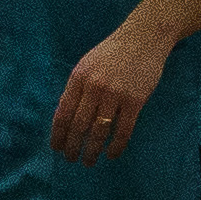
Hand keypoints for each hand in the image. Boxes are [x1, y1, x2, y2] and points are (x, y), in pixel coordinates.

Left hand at [50, 20, 172, 166]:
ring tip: (89, 161)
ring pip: (99, 131)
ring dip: (92, 150)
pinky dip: (116, 146)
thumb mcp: (87, 65)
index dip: (58, 134)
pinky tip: (112, 154)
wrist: (144, 38)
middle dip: (72, 147)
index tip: (56, 148)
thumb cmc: (113, 53)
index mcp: (78, 78)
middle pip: (78, 126)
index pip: (63, 113)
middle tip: (71, 160)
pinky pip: (123, 130)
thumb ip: (76, 89)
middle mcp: (94, 87)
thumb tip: (65, 118)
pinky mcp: (135, 100)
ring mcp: (115, 94)